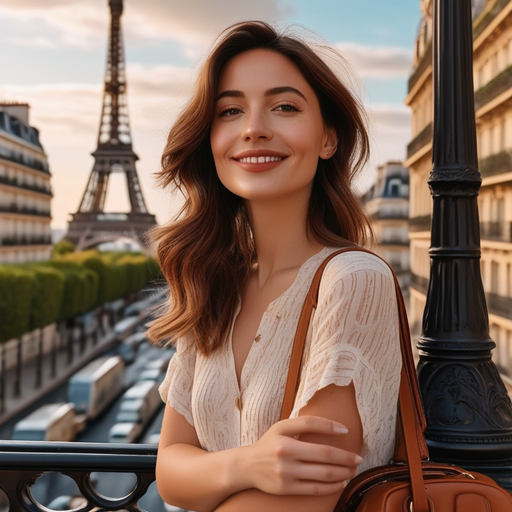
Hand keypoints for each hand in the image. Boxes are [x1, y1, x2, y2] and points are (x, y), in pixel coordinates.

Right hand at [244, 416, 362, 495]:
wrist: (247, 466)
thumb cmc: (269, 443)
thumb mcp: (281, 427)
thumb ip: (305, 423)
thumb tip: (336, 426)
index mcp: (284, 438)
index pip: (313, 427)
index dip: (331, 427)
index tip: (347, 430)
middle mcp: (285, 456)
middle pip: (324, 455)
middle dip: (345, 457)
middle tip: (358, 458)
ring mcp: (286, 475)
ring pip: (323, 474)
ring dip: (343, 472)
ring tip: (353, 470)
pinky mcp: (287, 489)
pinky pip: (315, 489)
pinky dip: (332, 486)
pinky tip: (341, 482)